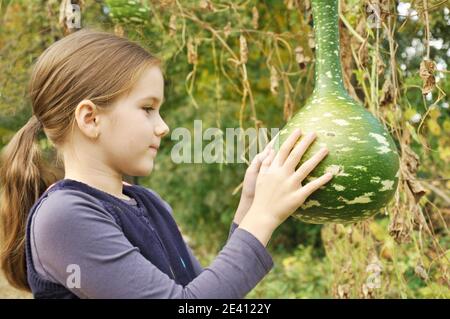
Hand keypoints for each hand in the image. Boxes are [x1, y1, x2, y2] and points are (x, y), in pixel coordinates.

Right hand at [239, 129, 333, 245]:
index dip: (292, 139)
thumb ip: (266, 163)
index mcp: (274, 169)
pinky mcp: (297, 196)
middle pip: (296, 155)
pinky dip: (321, 180)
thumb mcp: (260, 177)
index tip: (299, 130)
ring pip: (306, 168)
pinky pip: (312, 187)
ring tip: (326, 149)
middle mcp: (282, 175)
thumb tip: (271, 150)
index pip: (283, 150)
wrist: (262, 215)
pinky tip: (330, 174)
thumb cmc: (261, 196)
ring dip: (317, 157)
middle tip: (315, 133)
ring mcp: (291, 185)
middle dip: (305, 143)